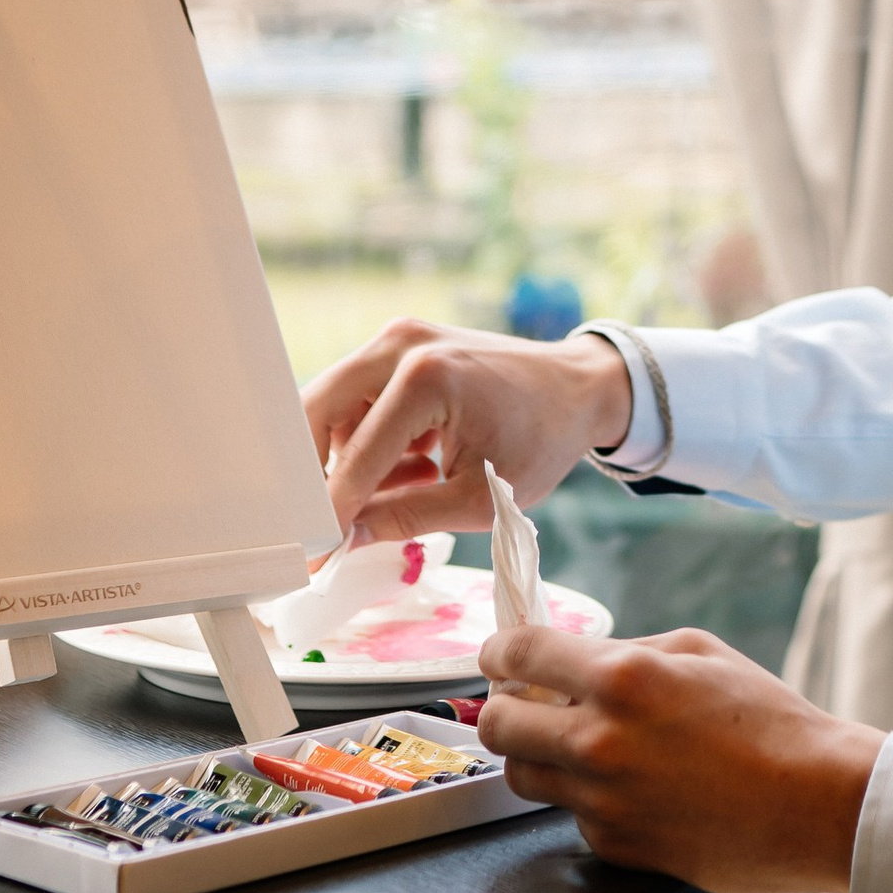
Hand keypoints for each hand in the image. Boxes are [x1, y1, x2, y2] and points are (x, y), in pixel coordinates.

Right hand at [302, 320, 632, 545]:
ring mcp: (399, 338)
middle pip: (319, 411)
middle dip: (316, 472)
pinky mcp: (402, 345)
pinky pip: (360, 398)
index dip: (331, 512)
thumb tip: (345, 541)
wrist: (579, 388)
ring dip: (350, 456)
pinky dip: (371, 439)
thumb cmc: (542, 439)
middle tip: (320, 522)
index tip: (312, 555)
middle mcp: (401, 346)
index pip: (355, 457)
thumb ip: (405, 518)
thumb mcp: (479, 497)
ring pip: (336, 406)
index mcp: (425, 378)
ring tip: (413, 485)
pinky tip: (418, 467)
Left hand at [477, 623, 883, 892]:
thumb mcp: (700, 652)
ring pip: (522, 777)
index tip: (499, 655)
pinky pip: (571, 814)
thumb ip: (627, 650)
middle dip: (501, 708)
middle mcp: (600, 740)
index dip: (499, 650)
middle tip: (522, 703)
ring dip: (535, 754)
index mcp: (622, 677)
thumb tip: (574, 661)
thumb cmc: (769, 721)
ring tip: (573, 744)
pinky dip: (585, 797)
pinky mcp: (614, 845)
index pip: (520, 653)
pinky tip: (630, 787)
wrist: (815, 804)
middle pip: (498, 726)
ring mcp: (603, 800)